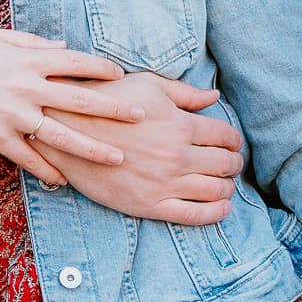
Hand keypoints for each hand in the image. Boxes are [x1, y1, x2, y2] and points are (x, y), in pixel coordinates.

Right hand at [0, 28, 144, 185]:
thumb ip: (29, 41)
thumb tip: (62, 47)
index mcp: (27, 59)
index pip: (76, 62)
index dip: (102, 68)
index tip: (123, 76)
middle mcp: (26, 87)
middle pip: (80, 99)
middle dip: (113, 108)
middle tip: (140, 116)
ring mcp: (13, 116)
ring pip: (63, 135)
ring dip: (93, 148)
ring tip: (118, 157)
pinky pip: (30, 159)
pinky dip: (48, 171)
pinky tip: (65, 181)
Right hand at [35, 72, 246, 224]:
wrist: (67, 132)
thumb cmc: (107, 102)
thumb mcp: (147, 86)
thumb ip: (184, 93)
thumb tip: (214, 97)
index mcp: (181, 124)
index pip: (225, 136)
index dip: (234, 140)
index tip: (232, 143)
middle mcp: (178, 156)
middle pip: (225, 164)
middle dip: (234, 163)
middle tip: (232, 163)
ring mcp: (164, 183)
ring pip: (215, 191)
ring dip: (228, 188)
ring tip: (225, 184)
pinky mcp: (149, 204)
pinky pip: (194, 215)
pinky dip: (215, 213)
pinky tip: (222, 208)